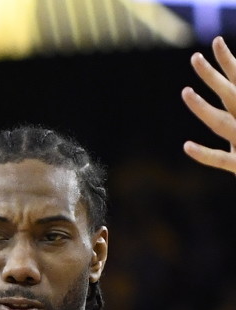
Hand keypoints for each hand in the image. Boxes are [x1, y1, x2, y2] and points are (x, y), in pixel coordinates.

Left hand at [183, 36, 235, 173]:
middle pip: (230, 94)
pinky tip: (187, 146)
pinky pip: (220, 159)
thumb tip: (230, 92)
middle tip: (195, 57)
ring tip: (185, 91)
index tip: (217, 42)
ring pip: (221, 123)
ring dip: (203, 108)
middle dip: (212, 76)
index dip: (229, 62)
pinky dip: (204, 154)